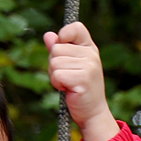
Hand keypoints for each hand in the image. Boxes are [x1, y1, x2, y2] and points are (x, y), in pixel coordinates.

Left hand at [45, 23, 118, 140]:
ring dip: (55, 76)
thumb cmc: (80, 89)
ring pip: (54, 62)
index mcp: (89, 48)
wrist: (93, 113)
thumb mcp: (70, 65)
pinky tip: (68, 90)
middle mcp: (91, 55)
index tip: (64, 48)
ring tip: (68, 84)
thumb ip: (60, 49)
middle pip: (56, 49)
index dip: (64, 35)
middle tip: (67, 77)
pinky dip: (57, 84)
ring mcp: (89, 67)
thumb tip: (48, 35)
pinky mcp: (82, 79)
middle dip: (54, 64)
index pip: (75, 27)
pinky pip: (57, 75)